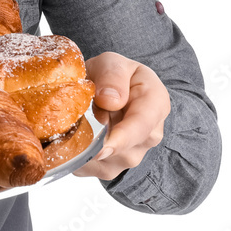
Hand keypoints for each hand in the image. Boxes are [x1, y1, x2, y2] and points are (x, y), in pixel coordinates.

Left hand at [73, 51, 170, 180]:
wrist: (111, 91)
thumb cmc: (114, 76)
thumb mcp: (112, 63)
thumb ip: (111, 76)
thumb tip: (109, 100)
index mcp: (155, 104)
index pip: (141, 126)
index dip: (122, 138)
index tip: (103, 147)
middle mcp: (149, 136)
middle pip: (121, 148)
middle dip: (94, 136)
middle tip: (76, 113)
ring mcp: (131, 155)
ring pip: (102, 160)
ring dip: (83, 144)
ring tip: (79, 119)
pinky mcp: (111, 167)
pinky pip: (88, 168)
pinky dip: (75, 155)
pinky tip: (75, 134)